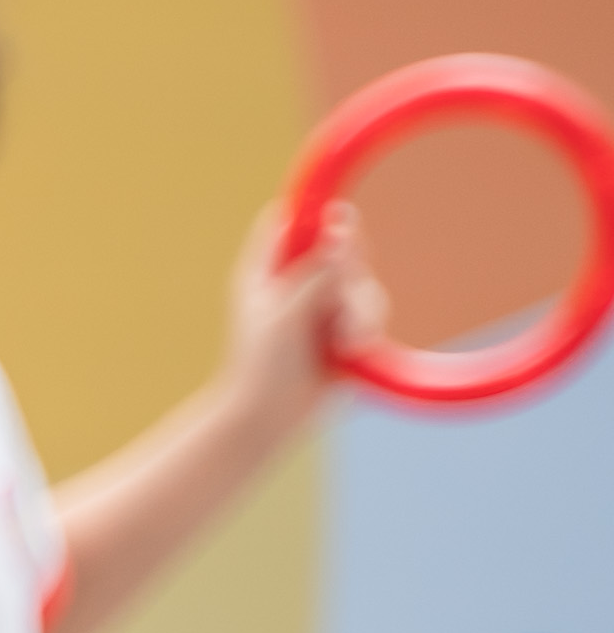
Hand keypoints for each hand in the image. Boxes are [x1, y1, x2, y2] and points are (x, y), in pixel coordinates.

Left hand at [225, 195, 384, 421]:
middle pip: (342, 248)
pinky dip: (366, 328)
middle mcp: (294, 279)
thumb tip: (340, 221)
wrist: (268, 419)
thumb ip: (317, 268)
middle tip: (343, 306)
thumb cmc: (262, 366)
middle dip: (351, 278)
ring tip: (349, 342)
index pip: (291, 219)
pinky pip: (371, 311)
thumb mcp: (286, 311)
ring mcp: (320, 302)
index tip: (340, 226)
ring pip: (363, 282)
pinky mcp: (342, 326)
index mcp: (266, 268)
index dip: (317, 214)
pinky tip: (353, 351)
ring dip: (361, 312)